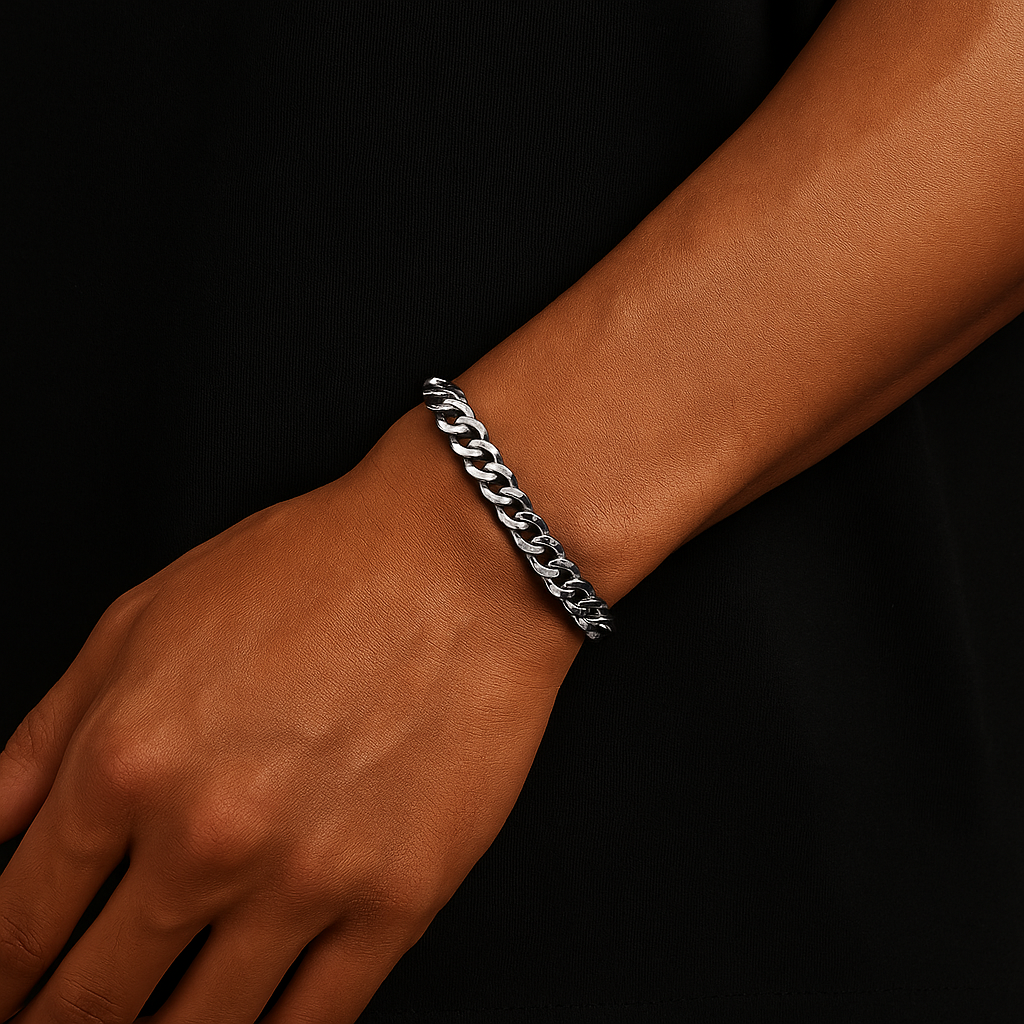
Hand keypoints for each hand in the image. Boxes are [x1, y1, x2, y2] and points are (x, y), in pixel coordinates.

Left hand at [0, 415, 581, 1022]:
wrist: (457, 557)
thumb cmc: (316, 571)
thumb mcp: (140, 623)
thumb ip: (39, 745)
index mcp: (125, 764)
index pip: (16, 931)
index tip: (6, 997)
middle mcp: (207, 837)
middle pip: (89, 1002)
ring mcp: (308, 878)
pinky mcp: (397, 899)